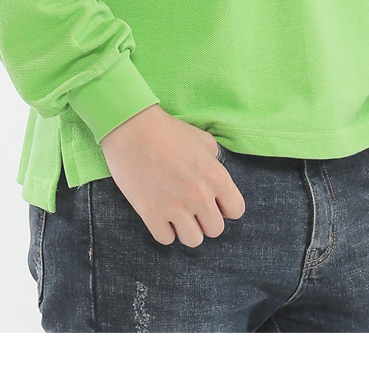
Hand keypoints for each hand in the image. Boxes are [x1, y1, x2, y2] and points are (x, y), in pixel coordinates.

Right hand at [99, 104, 245, 246]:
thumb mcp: (202, 140)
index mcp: (216, 176)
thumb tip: (214, 178)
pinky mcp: (152, 215)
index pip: (236, 210)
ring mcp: (176, 208)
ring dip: (186, 229)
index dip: (225, 207)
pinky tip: (160, 214)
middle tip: (192, 207)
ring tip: (177, 214)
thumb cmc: (168, 130)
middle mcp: (200, 196)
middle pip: (215, 230)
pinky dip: (164, 230)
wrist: (132, 128)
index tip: (214, 201)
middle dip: (205, 219)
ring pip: (193, 240)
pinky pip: (166, 239)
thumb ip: (214, 161)